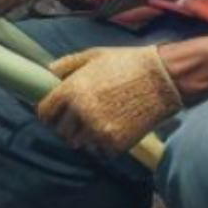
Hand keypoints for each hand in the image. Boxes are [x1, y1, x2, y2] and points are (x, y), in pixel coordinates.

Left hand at [36, 46, 182, 155]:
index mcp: (71, 90)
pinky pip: (99, 151)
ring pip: (78, 142)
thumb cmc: (128, 63)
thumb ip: (68, 64)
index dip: (48, 114)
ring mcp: (97, 129)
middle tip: (81, 119)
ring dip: (85, 136)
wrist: (163, 78)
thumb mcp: (95, 56)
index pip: (45, 113)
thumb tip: (49, 71)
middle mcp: (80, 112)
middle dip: (68, 125)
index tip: (54, 115)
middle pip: (61, 130)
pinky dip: (103, 145)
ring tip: (99, 124)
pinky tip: (114, 130)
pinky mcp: (115, 143)